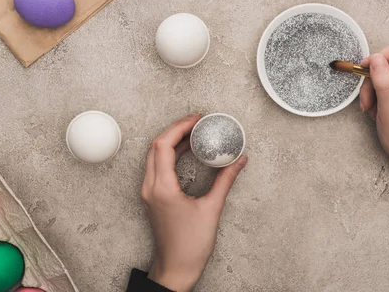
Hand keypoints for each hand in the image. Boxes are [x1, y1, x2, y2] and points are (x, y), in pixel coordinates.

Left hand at [141, 114, 247, 291]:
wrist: (175, 269)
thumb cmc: (190, 246)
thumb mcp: (212, 209)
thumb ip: (225, 181)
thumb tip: (239, 160)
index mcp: (162, 188)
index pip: (163, 145)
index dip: (179, 127)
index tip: (197, 119)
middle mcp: (150, 187)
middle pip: (156, 146)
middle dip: (176, 129)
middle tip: (197, 122)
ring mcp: (149, 192)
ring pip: (154, 155)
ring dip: (172, 141)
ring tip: (194, 133)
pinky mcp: (152, 196)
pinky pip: (157, 166)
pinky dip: (170, 154)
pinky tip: (187, 151)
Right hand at [359, 41, 388, 189]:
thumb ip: (382, 83)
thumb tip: (374, 58)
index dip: (380, 57)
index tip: (364, 71)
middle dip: (373, 80)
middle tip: (366, 101)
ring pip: (385, 71)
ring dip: (373, 88)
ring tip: (371, 108)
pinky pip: (387, 79)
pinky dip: (377, 92)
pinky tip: (377, 107)